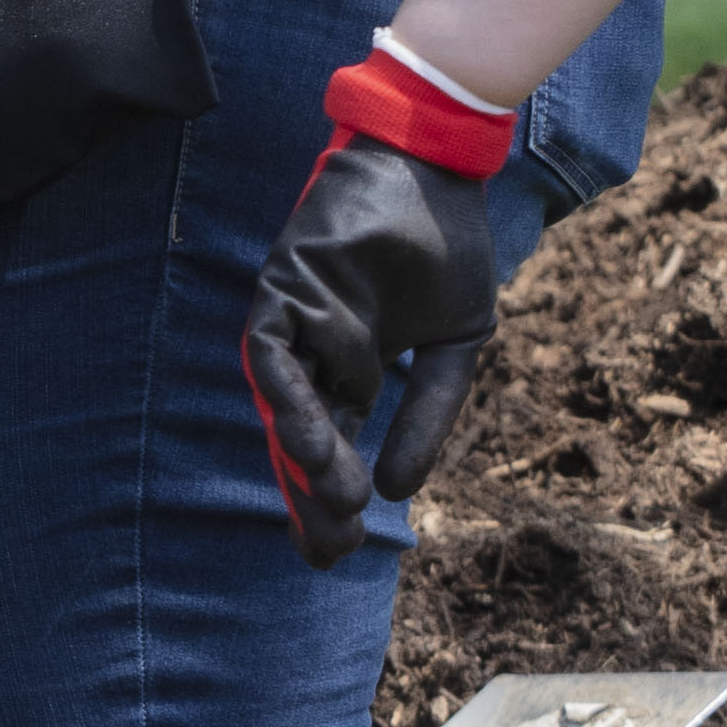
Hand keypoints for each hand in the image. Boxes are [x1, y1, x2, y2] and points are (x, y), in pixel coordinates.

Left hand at [240, 41, 522, 560]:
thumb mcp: (458, 346)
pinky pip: (269, 347)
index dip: (327, 501)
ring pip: (281, 402)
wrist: (443, 171)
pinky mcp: (284, 285)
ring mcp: (298, 320)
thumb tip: (395, 493)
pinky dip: (284, 392)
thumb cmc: (450, 248)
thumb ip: (427, 415)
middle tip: (325, 552)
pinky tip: (307, 436)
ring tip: (325, 499)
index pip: (333, 447)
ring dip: (299, 452)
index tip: (335, 555)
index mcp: (354, 369)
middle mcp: (318, 353)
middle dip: (308, 496)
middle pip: (301, 439)